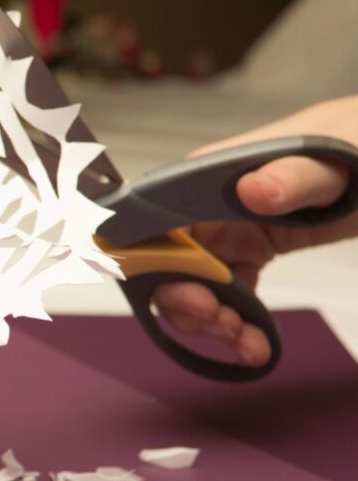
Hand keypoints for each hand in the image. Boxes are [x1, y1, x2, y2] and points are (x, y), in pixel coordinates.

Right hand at [153, 96, 357, 365]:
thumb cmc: (352, 147)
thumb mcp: (328, 166)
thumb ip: (290, 177)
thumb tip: (250, 192)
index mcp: (205, 178)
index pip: (155, 223)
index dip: (160, 266)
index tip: (196, 295)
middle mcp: (202, 208)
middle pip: (165, 265)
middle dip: (186, 303)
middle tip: (224, 323)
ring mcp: (223, 232)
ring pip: (190, 287)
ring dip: (210, 323)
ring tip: (248, 341)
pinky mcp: (247, 252)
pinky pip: (226, 296)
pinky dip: (237, 326)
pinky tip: (258, 346)